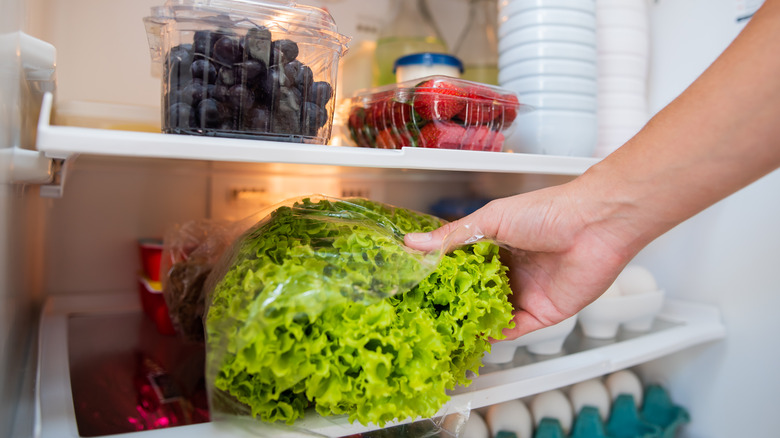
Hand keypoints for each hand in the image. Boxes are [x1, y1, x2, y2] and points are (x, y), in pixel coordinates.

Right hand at [405, 181, 633, 340]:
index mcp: (494, 245)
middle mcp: (508, 271)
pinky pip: (513, 329)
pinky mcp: (541, 313)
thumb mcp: (490, 219)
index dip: (439, 277)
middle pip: (474, 293)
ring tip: (440, 331)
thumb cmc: (546, 212)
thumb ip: (452, 237)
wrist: (594, 224)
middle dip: (452, 304)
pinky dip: (493, 336)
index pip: (460, 266)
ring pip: (490, 314)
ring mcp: (524, 293)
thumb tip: (413, 244)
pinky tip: (472, 339)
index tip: (414, 288)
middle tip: (422, 315)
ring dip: (470, 322)